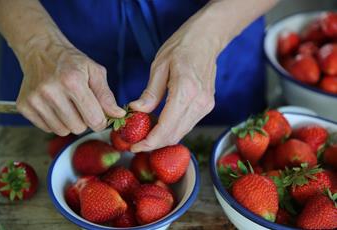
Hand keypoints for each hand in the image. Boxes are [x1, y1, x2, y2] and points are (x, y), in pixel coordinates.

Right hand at [16, 40, 124, 135]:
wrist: (41, 51)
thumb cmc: (72, 62)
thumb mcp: (95, 72)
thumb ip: (107, 96)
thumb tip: (118, 114)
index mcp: (72, 82)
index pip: (93, 119)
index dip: (101, 121)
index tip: (100, 116)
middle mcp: (51, 91)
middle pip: (78, 128)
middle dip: (84, 120)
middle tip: (81, 105)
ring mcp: (35, 99)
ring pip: (62, 131)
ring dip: (69, 122)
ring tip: (68, 105)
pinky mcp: (24, 106)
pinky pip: (47, 129)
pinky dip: (55, 121)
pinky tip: (55, 106)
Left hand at [129, 13, 219, 151]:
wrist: (206, 39)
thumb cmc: (181, 47)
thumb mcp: (159, 66)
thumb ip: (150, 93)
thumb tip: (137, 111)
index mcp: (186, 91)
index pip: (166, 128)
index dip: (149, 142)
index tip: (134, 146)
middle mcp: (199, 103)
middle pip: (174, 135)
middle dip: (153, 143)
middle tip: (135, 142)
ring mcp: (206, 106)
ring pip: (181, 133)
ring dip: (163, 138)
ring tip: (145, 132)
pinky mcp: (207, 106)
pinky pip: (187, 125)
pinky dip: (172, 129)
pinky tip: (159, 123)